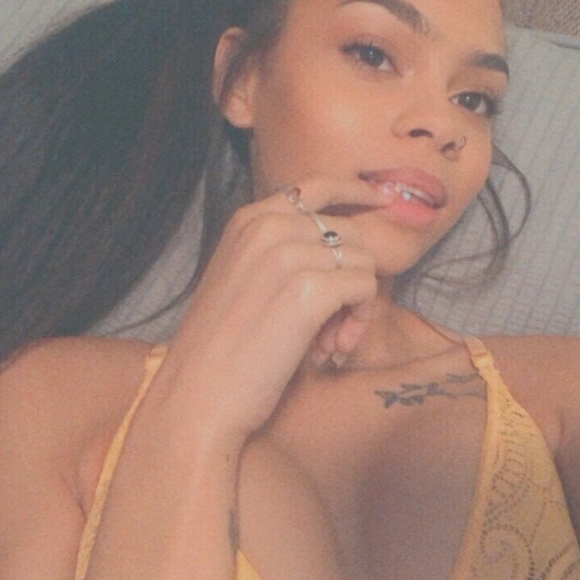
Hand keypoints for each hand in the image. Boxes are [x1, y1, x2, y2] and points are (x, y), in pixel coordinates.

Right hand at [156, 174, 392, 441]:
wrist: (197, 394)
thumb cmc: (221, 350)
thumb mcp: (241, 278)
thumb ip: (282, 252)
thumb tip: (347, 249)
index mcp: (248, 220)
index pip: (317, 185)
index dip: (357, 193)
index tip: (382, 202)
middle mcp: (268, 227)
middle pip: (351, 233)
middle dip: (352, 277)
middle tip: (334, 326)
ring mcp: (288, 255)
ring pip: (363, 263)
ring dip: (357, 307)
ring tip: (327, 343)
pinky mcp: (309, 291)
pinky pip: (365, 289)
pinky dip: (358, 322)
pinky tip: (330, 348)